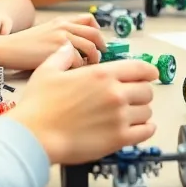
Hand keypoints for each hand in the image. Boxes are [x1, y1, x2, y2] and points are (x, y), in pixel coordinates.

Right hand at [0, 16, 105, 69]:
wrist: (7, 48)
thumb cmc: (24, 46)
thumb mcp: (45, 32)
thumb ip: (62, 35)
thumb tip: (80, 48)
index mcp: (62, 21)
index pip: (89, 19)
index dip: (98, 31)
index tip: (99, 42)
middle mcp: (64, 27)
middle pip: (94, 34)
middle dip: (101, 46)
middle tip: (101, 56)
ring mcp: (62, 38)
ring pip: (90, 48)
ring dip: (94, 59)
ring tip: (91, 68)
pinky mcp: (58, 52)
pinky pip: (79, 61)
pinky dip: (81, 68)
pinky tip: (77, 74)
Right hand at [7, 42, 158, 164]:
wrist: (34, 136)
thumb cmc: (38, 106)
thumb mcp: (47, 70)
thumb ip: (62, 57)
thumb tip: (68, 48)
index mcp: (102, 74)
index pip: (140, 68)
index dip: (148, 71)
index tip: (151, 74)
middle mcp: (115, 93)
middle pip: (147, 90)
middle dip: (142, 93)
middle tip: (134, 97)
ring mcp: (119, 117)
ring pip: (147, 111)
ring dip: (141, 112)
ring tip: (131, 114)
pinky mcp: (118, 138)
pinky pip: (145, 132)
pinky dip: (146, 130)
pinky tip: (141, 128)